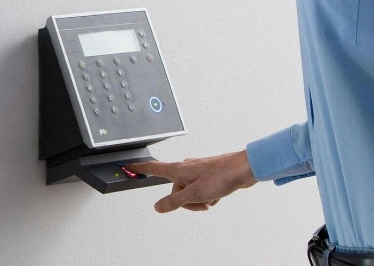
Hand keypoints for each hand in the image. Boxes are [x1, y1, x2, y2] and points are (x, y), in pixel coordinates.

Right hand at [126, 150, 257, 212]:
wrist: (244, 169)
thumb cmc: (222, 176)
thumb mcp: (194, 194)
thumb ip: (174, 202)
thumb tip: (158, 207)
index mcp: (179, 169)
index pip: (154, 168)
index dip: (140, 169)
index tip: (129, 166)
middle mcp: (187, 168)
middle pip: (175, 190)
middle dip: (186, 201)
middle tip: (199, 201)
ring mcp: (198, 171)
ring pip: (189, 192)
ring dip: (199, 200)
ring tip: (211, 198)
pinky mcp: (208, 175)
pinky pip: (201, 191)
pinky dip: (207, 196)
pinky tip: (217, 195)